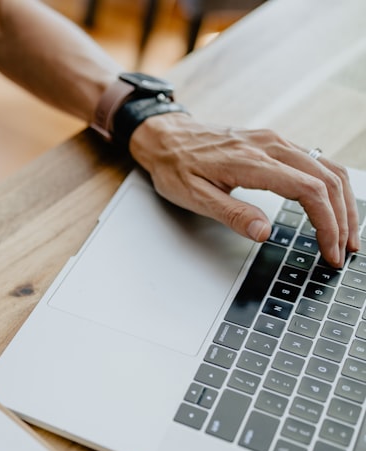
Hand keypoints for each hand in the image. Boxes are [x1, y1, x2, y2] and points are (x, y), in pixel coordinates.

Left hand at [129, 113, 359, 267]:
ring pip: (327, 169)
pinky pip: (316, 162)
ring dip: (343, 202)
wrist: (166, 137)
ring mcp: (276, 141)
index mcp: (251, 161)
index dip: (326, 223)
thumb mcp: (193, 197)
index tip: (330, 250)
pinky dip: (331, 186)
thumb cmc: (175, 167)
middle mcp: (271, 145)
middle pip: (328, 179)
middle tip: (344, 250)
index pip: (308, 190)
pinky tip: (333, 206)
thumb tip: (263, 233)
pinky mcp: (275, 143)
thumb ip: (231, 214)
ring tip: (346, 233)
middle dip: (343, 218)